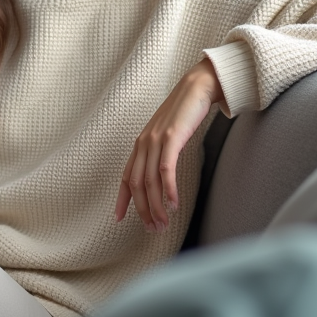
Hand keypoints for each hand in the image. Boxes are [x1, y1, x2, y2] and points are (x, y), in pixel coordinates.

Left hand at [115, 58, 222, 232]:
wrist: (197, 87)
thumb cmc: (184, 113)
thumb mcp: (167, 135)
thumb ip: (161, 152)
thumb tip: (162, 174)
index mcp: (140, 144)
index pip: (126, 177)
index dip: (121, 199)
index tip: (118, 219)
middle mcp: (143, 143)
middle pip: (137, 184)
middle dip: (143, 210)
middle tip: (153, 229)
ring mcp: (155, 140)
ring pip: (150, 181)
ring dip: (156, 206)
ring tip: (164, 224)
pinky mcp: (171, 138)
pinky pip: (166, 169)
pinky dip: (168, 189)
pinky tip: (174, 204)